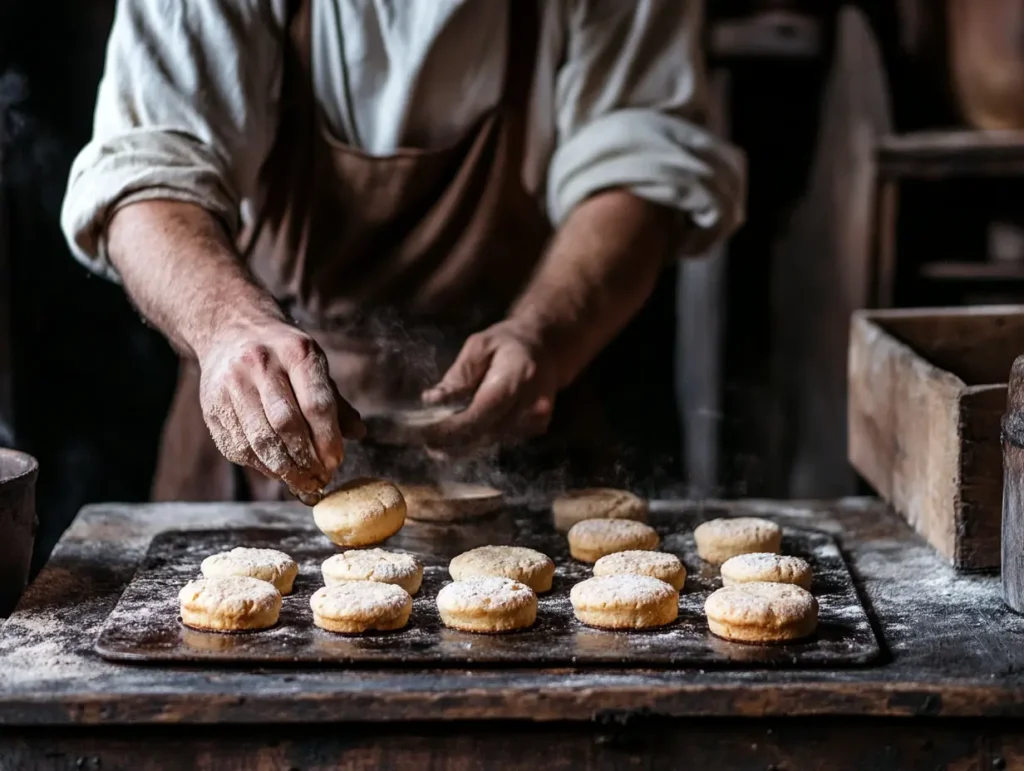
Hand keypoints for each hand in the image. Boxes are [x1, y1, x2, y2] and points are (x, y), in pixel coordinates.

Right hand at [197, 320, 364, 496]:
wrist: (231, 331)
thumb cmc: (283, 355)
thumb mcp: (314, 364)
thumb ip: (335, 401)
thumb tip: (359, 433)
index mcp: (295, 352)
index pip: (316, 403)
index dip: (328, 438)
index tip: (336, 462)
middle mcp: (260, 365)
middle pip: (285, 424)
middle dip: (306, 459)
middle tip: (320, 479)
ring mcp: (231, 384)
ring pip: (259, 440)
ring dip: (284, 469)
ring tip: (302, 483)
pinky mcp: (212, 405)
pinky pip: (238, 446)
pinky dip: (260, 466)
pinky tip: (277, 472)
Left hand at [421, 320, 558, 449]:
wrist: (545, 349)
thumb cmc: (508, 343)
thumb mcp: (479, 346)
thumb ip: (459, 374)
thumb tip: (433, 400)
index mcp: (518, 377)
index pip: (482, 413)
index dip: (452, 428)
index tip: (424, 434)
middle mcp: (533, 403)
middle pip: (486, 433)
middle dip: (452, 441)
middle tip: (424, 443)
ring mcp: (537, 419)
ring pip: (492, 441)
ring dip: (462, 446)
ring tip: (436, 445)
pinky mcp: (536, 428)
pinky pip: (501, 440)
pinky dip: (479, 441)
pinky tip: (461, 439)